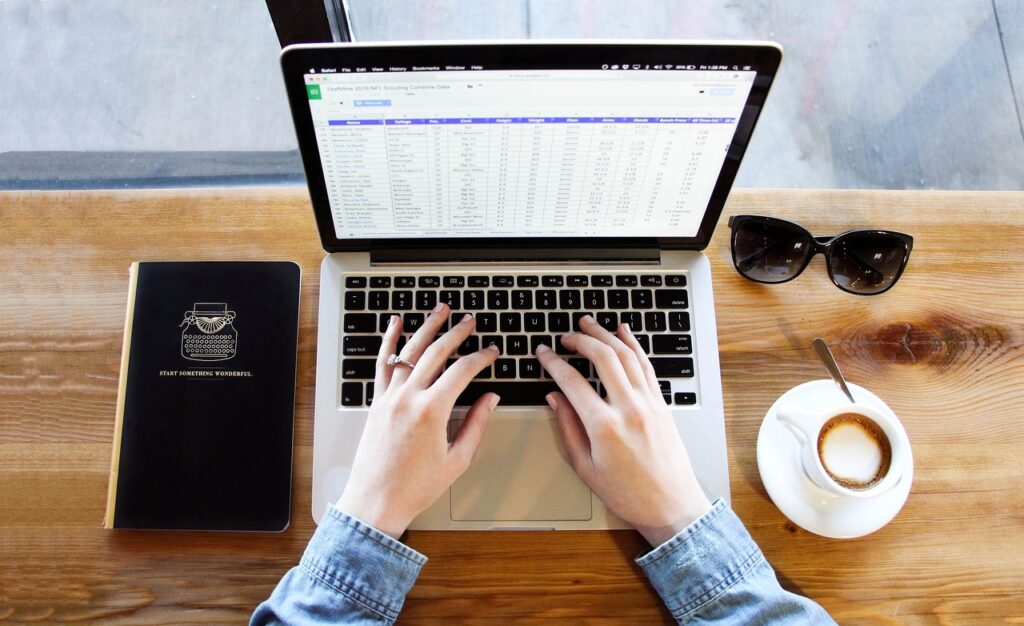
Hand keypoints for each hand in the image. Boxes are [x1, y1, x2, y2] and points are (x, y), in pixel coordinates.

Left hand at [337, 304, 500, 537]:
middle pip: (436, 352)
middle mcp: (409, 398)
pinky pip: (383, 364)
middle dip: (457, 333)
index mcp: (432, 411)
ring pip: (409, 351)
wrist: (376, 501)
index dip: (481, 358)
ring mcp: (389, 397)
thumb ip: (476, 424)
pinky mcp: (376, 402)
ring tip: (440, 310)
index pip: (463, 371)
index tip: (492, 352)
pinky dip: (389, 341)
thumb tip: (490, 399)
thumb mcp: (457, 459)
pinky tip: (395, 323)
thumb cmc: (416, 487)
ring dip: (427, 327)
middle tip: (470, 321)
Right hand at [536, 315, 710, 546]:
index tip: (543, 354)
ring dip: (606, 335)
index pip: (572, 382)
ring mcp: (649, 403)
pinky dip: (634, 345)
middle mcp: (629, 409)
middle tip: (565, 337)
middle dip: (580, 340)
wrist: (672, 506)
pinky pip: (646, 366)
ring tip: (589, 324)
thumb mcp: (586, 467)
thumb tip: (555, 398)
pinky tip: (624, 333)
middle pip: (603, 358)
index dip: (553, 363)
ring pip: (627, 355)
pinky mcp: (662, 404)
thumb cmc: (628, 494)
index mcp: (604, 427)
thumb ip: (568, 428)